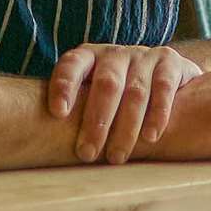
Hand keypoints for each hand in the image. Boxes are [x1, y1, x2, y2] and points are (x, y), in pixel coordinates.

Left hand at [48, 43, 202, 164]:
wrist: (164, 72)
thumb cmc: (116, 93)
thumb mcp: (91, 91)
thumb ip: (74, 108)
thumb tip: (40, 143)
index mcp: (89, 56)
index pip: (72, 65)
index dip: (64, 86)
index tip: (58, 113)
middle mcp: (115, 53)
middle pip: (106, 84)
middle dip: (96, 121)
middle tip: (87, 154)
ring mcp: (144, 55)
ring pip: (135, 91)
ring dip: (125, 127)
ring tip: (116, 157)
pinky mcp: (170, 62)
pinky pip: (164, 88)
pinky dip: (157, 113)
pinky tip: (151, 137)